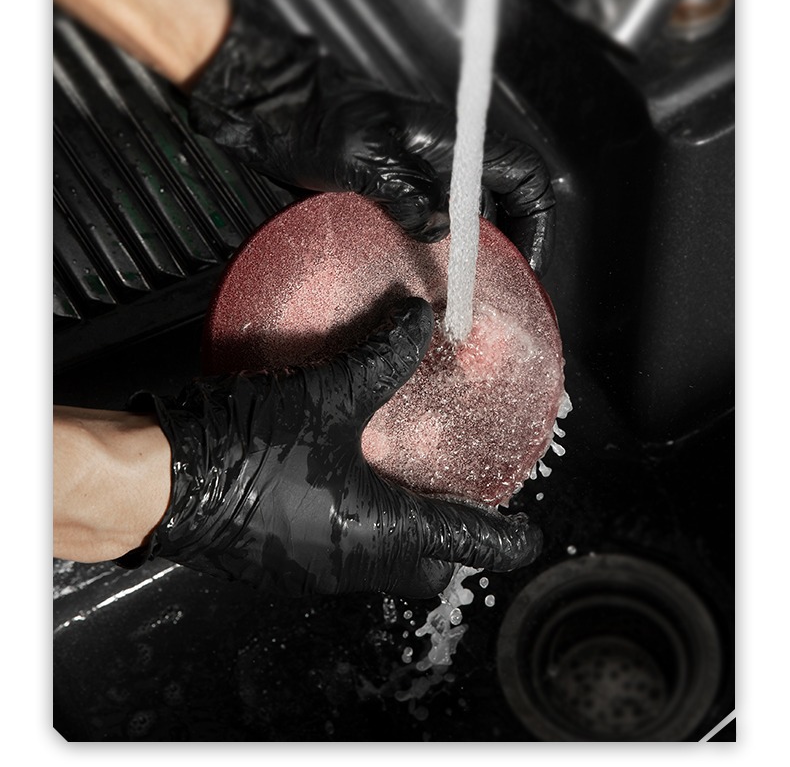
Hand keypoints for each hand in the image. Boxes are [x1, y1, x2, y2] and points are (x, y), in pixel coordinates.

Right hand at [125, 298, 541, 596]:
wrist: (163, 480)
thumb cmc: (249, 448)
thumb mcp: (331, 393)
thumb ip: (384, 356)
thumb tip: (419, 322)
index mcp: (380, 532)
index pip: (464, 542)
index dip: (502, 539)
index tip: (525, 538)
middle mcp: (352, 563)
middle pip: (422, 568)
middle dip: (445, 543)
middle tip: (451, 501)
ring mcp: (312, 570)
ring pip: (377, 563)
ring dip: (396, 531)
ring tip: (397, 482)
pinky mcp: (279, 561)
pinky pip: (335, 553)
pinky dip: (353, 525)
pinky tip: (336, 480)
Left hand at [188, 0, 555, 276]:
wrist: (272, 116)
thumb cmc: (315, 115)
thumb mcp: (363, 153)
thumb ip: (406, 191)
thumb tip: (435, 227)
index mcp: (455, 143)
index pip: (525, 178)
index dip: (537, 223)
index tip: (527, 262)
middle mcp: (445, 165)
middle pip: (496, 214)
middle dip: (497, 255)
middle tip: (482, 297)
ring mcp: (420, 183)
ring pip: (458, 231)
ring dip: (457, 264)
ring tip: (447, 299)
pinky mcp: (393, 200)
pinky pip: (424, 236)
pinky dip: (424, 262)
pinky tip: (411, 285)